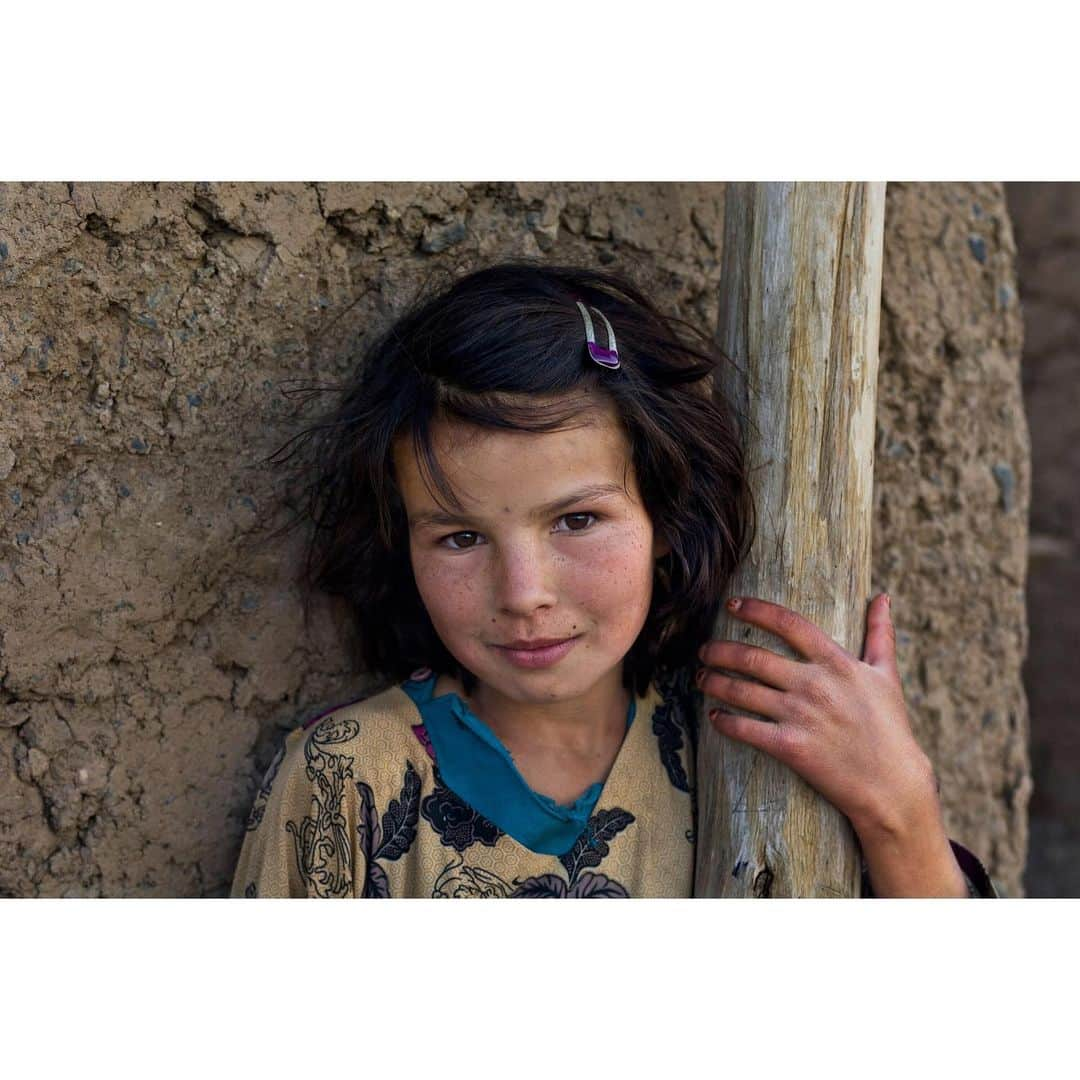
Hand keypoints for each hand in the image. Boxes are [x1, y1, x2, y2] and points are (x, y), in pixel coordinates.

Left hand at [696, 593, 935, 839]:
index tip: (732, 605)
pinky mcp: (790, 747)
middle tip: (704, 650)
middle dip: (720, 651)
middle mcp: (814, 685)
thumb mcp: (887, 676)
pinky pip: (745, 729)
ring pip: (742, 692)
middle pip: (753, 658)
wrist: (893, 784)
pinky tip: (714, 716)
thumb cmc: (891, 727)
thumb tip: (882, 597)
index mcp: (836, 663)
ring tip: (701, 677)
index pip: (788, 624)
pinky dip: (724, 721)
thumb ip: (880, 634)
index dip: (756, 610)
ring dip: (714, 682)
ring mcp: (800, 716)